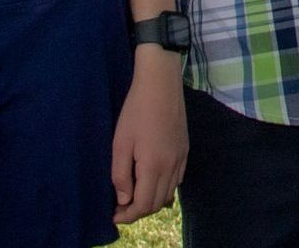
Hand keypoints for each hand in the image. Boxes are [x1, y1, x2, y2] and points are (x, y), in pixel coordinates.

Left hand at [110, 46, 188, 223]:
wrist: (161, 82)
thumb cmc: (136, 109)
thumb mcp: (121, 142)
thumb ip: (120, 174)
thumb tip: (124, 199)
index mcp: (154, 167)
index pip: (142, 205)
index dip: (127, 215)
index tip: (113, 215)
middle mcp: (171, 168)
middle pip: (156, 203)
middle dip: (138, 211)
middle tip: (120, 207)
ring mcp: (181, 159)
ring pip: (168, 194)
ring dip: (151, 201)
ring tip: (134, 196)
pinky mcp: (185, 150)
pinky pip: (176, 181)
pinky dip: (164, 189)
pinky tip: (152, 181)